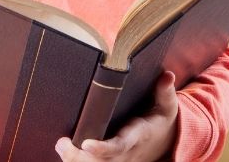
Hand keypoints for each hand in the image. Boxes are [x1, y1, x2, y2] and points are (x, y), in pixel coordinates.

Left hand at [56, 72, 177, 161]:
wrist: (166, 142)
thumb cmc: (161, 119)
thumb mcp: (167, 106)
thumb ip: (165, 91)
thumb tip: (167, 75)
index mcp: (139, 136)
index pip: (120, 145)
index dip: (103, 148)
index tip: (86, 144)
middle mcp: (126, 153)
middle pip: (102, 161)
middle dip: (80, 157)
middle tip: (62, 143)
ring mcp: (118, 159)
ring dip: (75, 160)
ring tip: (61, 144)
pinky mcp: (111, 161)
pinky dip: (78, 161)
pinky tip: (64, 150)